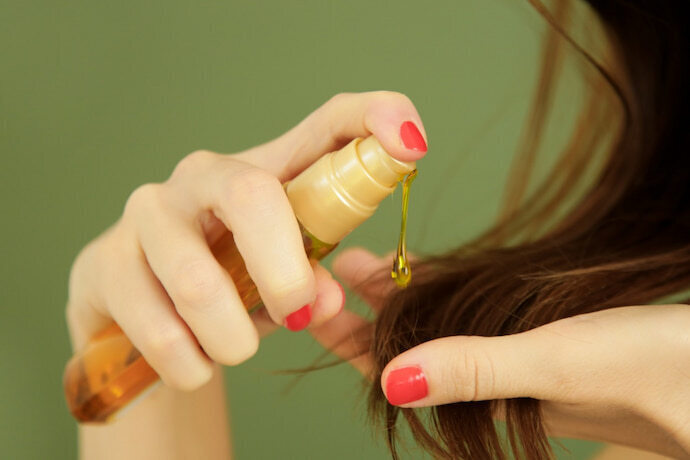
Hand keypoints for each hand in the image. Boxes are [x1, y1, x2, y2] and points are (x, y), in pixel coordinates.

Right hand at [66, 91, 427, 391]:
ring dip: (233, 336)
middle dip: (284, 273)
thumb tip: (320, 299)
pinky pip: (156, 327)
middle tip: (298, 315)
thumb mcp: (287, 276)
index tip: (411, 146)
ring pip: (198, 281)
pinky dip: (189, 362)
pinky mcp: (106, 261)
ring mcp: (149, 211)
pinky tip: (195, 360)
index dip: (376, 118)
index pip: (330, 123)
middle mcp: (205, 175)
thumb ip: (316, 280)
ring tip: (236, 347)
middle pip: (253, 196)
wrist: (144, 310)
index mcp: (267, 171)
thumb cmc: (232, 281)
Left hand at [312, 259, 689, 457]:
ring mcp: (517, 362)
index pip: (394, 372)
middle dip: (363, 310)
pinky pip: (474, 316)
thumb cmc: (656, 372)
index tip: (317, 293)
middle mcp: (493, 385)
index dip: (350, 337)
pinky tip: (428, 271)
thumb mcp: (559, 363)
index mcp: (487, 401)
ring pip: (436, 328)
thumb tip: (389, 383)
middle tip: (327, 261)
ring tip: (361, 257)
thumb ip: (477, 370)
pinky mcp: (545, 340)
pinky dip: (444, 292)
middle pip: (406, 346)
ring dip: (399, 297)